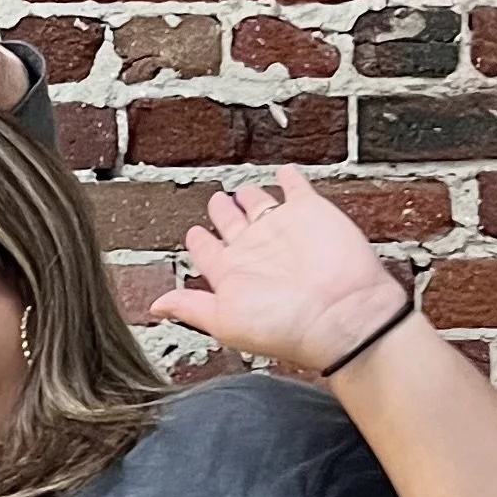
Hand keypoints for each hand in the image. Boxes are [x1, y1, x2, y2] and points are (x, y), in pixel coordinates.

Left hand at [149, 169, 414, 380]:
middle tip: (215, 201)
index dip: (199, 242)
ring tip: (242, 189)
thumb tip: (156, 306)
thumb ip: (190, 306)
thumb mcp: (223, 319)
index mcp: (231, 272)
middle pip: (232, 224)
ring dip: (250, 195)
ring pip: (259, 204)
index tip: (193, 233)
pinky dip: (290, 178)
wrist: (340, 313)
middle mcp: (256, 250)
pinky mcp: (310, 211)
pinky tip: (284, 173)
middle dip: (221, 212)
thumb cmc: (284, 324)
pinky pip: (297, 189)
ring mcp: (283, 228)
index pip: (208, 252)